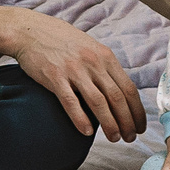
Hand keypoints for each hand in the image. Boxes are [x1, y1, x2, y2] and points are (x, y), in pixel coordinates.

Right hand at [0, 9, 146, 140]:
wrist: (30, 30)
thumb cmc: (61, 41)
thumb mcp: (90, 47)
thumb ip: (104, 67)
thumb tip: (118, 92)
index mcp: (105, 56)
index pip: (128, 88)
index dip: (137, 111)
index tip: (140, 126)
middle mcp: (92, 62)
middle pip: (117, 98)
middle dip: (127, 122)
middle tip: (129, 138)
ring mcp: (74, 69)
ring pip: (98, 102)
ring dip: (109, 124)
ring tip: (114, 138)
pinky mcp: (54, 76)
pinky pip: (71, 102)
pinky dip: (81, 119)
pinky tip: (87, 132)